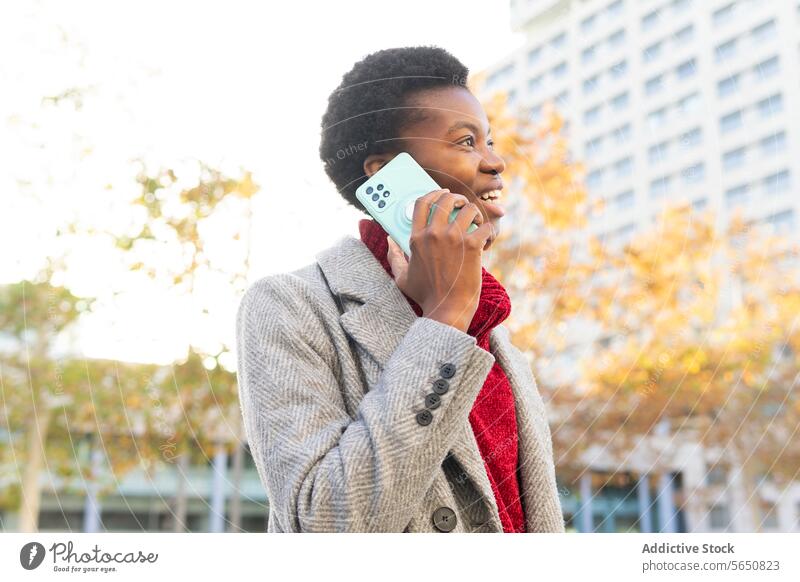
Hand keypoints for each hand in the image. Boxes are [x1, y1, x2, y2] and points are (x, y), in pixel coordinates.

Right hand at [386, 189, 493, 332]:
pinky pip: (485, 227)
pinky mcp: (472, 246)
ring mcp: (454, 239)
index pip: (422, 203)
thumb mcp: (402, 277)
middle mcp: (434, 234)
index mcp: (416, 238)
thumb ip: (394, 257)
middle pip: (446, 200)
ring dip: (475, 213)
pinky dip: (488, 231)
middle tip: (462, 205)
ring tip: (476, 221)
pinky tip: (486, 240)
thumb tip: (389, 242)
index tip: (442, 193)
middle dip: (457, 198)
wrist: (447, 309)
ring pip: (469, 209)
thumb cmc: (425, 295)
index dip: (433, 193)